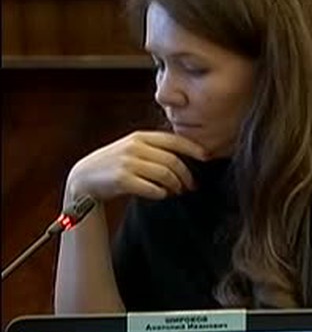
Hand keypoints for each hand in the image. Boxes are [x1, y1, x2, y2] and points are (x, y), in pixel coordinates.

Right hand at [65, 131, 207, 202]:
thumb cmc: (115, 164)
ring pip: (165, 175)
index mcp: (140, 137)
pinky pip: (153, 188)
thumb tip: (186, 156)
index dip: (193, 148)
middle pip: (173, 161)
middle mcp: (135, 147)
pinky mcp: (122, 180)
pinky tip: (162, 194)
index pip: (174, 140)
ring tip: (177, 191)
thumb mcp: (132, 148)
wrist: (84, 178)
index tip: (206, 157)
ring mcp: (128, 163)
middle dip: (186, 175)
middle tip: (191, 185)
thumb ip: (154, 148)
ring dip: (176, 185)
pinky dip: (161, 193)